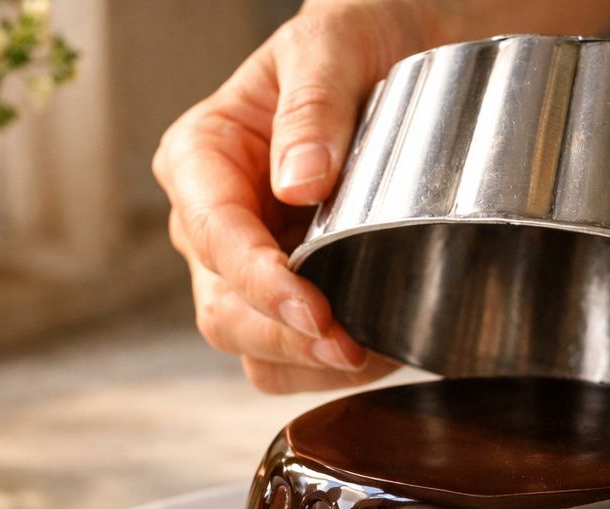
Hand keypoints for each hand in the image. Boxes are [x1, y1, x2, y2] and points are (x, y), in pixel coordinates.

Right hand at [154, 0, 609, 392]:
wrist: (408, 49)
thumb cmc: (358, 38)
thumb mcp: (333, 47)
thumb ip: (312, 108)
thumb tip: (299, 181)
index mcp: (201, 158)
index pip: (213, 238)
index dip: (261, 284)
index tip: (315, 310)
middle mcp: (211, 222)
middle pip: (223, 311)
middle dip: (284, 336)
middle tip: (352, 347)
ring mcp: (247, 266)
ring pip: (250, 348)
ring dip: (305, 362)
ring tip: (370, 351)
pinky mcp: (285, 296)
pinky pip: (285, 358)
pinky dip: (321, 367)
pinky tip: (372, 348)